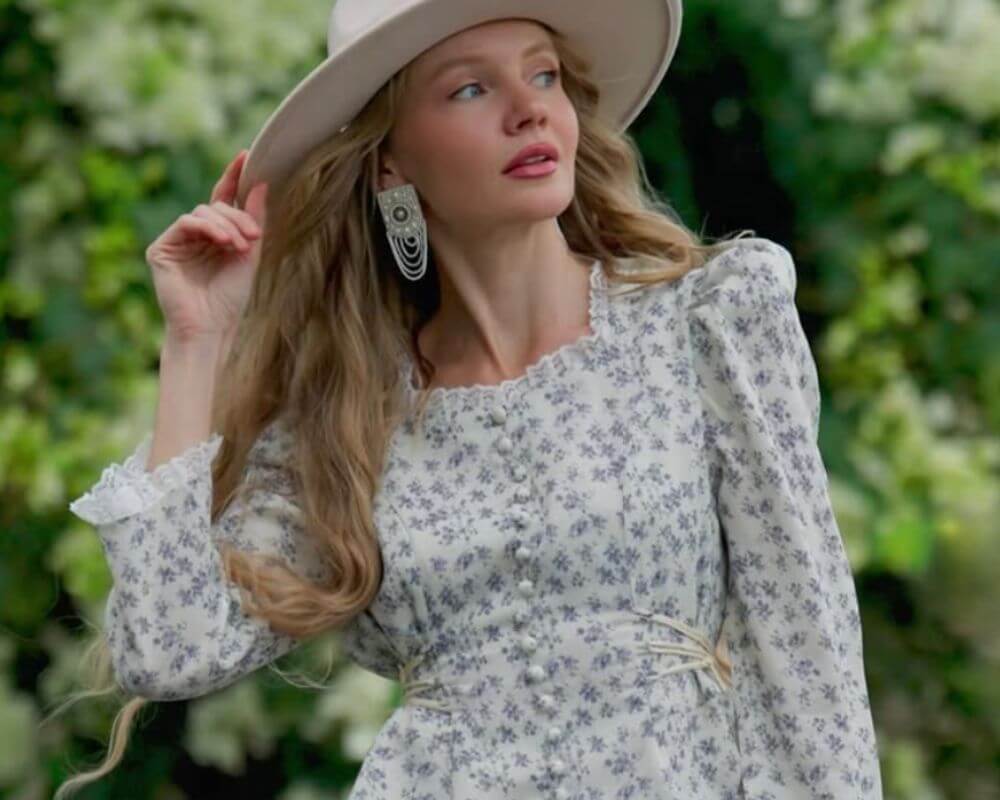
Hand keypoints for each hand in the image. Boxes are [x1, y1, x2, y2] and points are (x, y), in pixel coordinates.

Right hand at [145, 150, 268, 342]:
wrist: (212, 327)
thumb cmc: (231, 298)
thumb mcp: (250, 254)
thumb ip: (255, 220)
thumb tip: (262, 184)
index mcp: (217, 236)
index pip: (223, 199)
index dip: (233, 176)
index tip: (246, 155)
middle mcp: (195, 236)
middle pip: (218, 205)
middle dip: (239, 217)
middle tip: (253, 237)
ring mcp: (177, 241)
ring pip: (203, 212)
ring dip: (226, 225)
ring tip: (240, 246)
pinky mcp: (161, 249)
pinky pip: (185, 223)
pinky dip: (207, 228)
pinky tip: (223, 242)